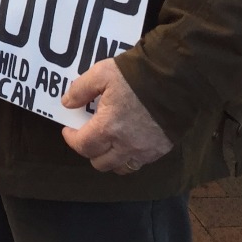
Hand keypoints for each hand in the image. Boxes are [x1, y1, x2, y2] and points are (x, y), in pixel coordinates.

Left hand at [59, 57, 172, 173]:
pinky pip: (141, 162)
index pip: (83, 146)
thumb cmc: (134, 75)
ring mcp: (146, 150)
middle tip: (88, 135)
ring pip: (122, 167)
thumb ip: (80, 90)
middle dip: (90, 151)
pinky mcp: (161, 149)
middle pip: (100, 163)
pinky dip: (131, 156)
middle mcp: (126, 146)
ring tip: (109, 142)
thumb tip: (67, 104)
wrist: (174, 78)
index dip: (72, 139)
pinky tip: (130, 141)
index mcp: (108, 128)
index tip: (68, 130)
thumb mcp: (101, 73)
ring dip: (111, 158)